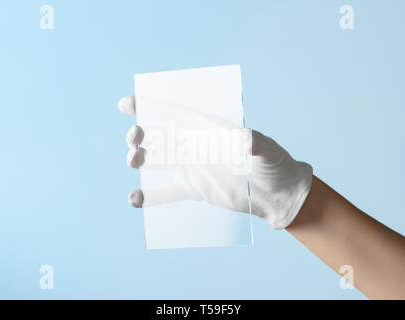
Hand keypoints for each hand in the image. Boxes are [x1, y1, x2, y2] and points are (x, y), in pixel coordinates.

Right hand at [119, 95, 312, 228]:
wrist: (277, 194)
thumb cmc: (275, 165)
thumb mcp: (267, 150)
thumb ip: (254, 143)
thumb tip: (245, 139)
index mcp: (209, 130)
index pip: (174, 114)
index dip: (150, 106)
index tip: (127, 103)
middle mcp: (196, 146)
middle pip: (160, 136)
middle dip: (141, 134)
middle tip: (133, 139)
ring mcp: (193, 168)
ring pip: (158, 160)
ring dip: (140, 159)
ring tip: (132, 161)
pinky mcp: (194, 189)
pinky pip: (167, 192)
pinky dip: (150, 196)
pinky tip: (134, 199)